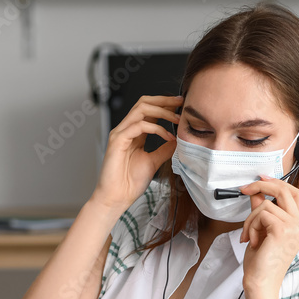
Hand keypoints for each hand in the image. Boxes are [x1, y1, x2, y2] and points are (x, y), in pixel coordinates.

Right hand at [91, 95, 181, 212]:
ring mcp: (120, 133)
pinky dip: (156, 128)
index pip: (149, 110)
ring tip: (176, 118)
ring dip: (162, 111)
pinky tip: (167, 136)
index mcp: (134, 133)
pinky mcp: (117, 140)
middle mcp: (126, 129)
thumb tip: (179, 139)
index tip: (181, 104)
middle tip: (180, 102)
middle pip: (144, 102)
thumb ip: (165, 148)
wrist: (117, 197)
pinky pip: (138, 126)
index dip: (165, 104)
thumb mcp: (154, 161)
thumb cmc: (130, 182)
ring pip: (141, 109)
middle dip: (163, 100)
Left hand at [238, 175, 298, 298]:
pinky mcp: (282, 230)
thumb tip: (256, 193)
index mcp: (298, 225)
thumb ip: (261, 211)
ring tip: (248, 236)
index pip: (295, 194)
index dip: (278, 182)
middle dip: (263, 185)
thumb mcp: (260, 231)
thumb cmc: (261, 264)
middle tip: (245, 189)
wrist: (261, 284)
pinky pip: (262, 214)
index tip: (260, 179)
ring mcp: (294, 227)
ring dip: (250, 218)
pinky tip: (251, 241)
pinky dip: (250, 226)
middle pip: (286, 190)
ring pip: (267, 204)